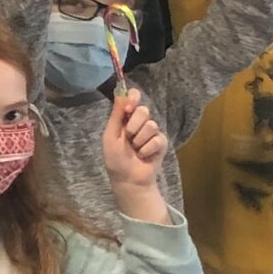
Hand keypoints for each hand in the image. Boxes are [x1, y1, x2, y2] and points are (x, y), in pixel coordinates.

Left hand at [101, 91, 171, 219]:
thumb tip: (120, 94)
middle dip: (133, 125)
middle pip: (143, 110)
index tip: (128, 108)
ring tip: (135, 150)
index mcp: (126, 117)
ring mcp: (152, 132)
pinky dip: (147, 149)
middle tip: (128, 138)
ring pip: (151, 125)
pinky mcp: (161, 143)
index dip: (133, 99)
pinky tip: (144, 156)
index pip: (133, 97)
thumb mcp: (110, 136)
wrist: (128, 179)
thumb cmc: (115, 159)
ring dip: (139, 140)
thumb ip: (116, 115)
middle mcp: (140, 122)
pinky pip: (158, 139)